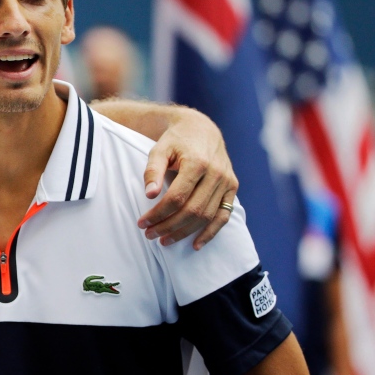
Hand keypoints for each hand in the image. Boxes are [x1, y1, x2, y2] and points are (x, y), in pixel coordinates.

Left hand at [138, 107, 236, 249]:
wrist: (201, 129)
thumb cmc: (176, 141)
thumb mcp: (159, 149)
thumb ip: (153, 170)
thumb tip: (149, 194)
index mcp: (197, 162)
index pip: (176, 197)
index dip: (158, 213)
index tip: (142, 223)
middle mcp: (216, 173)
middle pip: (192, 210)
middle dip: (169, 226)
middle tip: (150, 235)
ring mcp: (227, 182)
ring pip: (207, 216)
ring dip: (185, 232)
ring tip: (164, 240)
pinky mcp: (232, 188)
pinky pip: (224, 216)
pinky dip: (211, 233)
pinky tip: (196, 244)